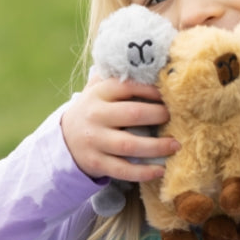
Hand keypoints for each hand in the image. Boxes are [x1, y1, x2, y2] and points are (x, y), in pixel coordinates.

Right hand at [61, 77, 177, 183]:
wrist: (64, 140)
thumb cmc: (93, 112)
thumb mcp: (97, 91)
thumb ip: (117, 78)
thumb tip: (154, 67)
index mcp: (98, 94)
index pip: (127, 86)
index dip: (151, 90)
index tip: (169, 95)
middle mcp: (95, 116)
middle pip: (133, 114)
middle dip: (159, 115)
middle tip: (176, 118)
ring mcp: (94, 141)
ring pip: (130, 145)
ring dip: (157, 146)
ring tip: (175, 145)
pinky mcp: (96, 162)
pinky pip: (123, 170)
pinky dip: (144, 172)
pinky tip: (160, 170)